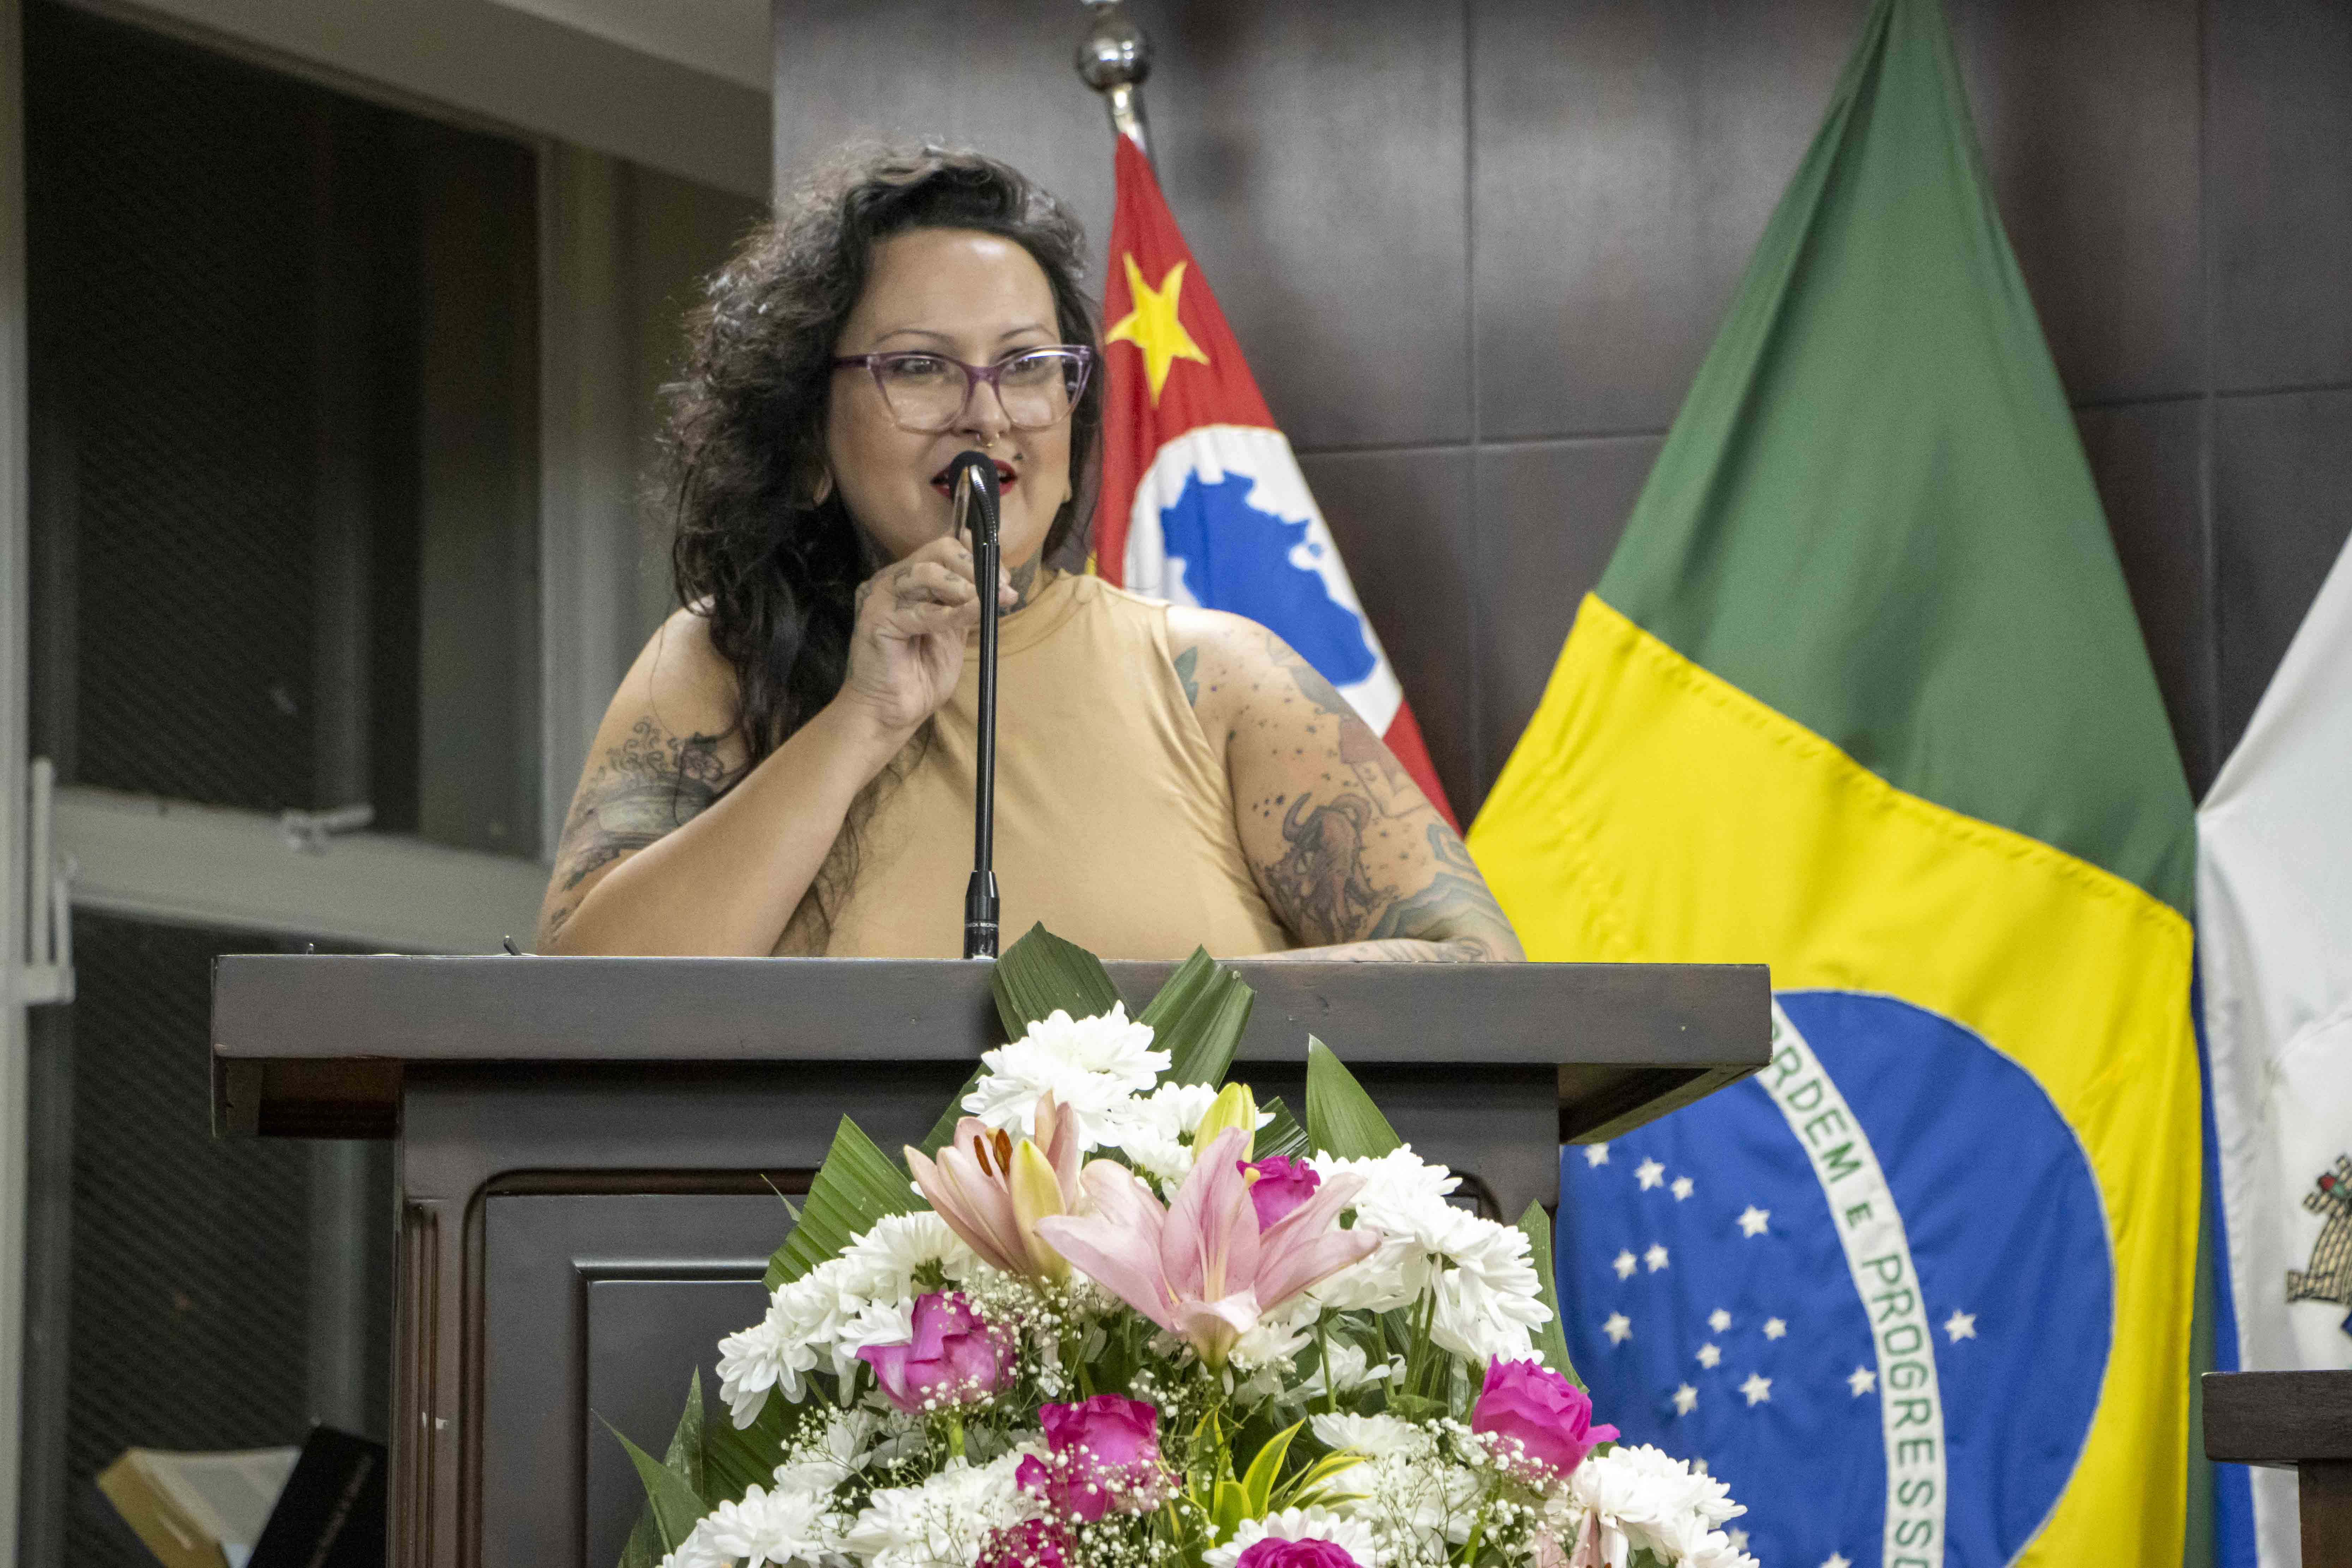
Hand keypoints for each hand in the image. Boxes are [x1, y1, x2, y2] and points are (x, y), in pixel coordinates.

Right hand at [835, 532, 1014, 738]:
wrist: (892, 712)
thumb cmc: (921, 675)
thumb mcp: (953, 631)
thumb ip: (966, 602)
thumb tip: (998, 578)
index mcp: (909, 580)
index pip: (945, 548)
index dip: (978, 559)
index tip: (1005, 580)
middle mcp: (893, 581)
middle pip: (938, 551)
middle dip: (975, 569)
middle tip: (1001, 590)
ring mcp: (882, 598)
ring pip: (927, 573)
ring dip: (964, 586)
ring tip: (986, 602)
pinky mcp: (877, 620)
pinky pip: (921, 610)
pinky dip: (952, 612)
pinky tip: (974, 612)